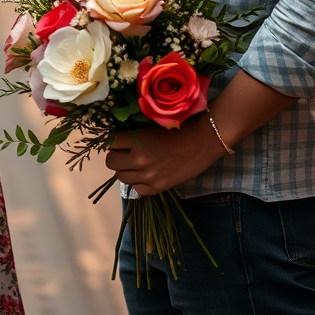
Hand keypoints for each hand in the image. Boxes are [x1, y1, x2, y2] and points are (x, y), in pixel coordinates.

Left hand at [105, 115, 223, 195]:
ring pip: (121, 177)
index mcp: (138, 140)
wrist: (203, 141)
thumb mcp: (153, 125)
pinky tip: (146, 174)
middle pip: (111, 162)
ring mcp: (148, 176)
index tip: (119, 139)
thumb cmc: (181, 127)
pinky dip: (138, 182)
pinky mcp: (158, 188)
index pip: (111, 142)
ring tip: (136, 163)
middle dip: (116, 155)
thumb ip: (136, 133)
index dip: (114, 140)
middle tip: (125, 151)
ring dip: (125, 169)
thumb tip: (120, 137)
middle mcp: (139, 160)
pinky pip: (136, 189)